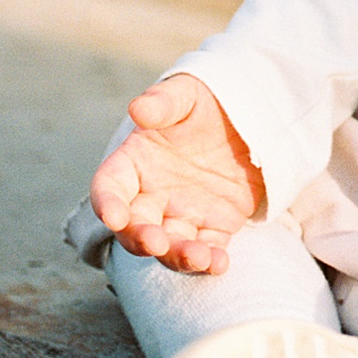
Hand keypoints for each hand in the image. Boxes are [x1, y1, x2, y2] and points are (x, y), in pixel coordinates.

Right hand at [90, 73, 262, 274]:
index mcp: (134, 163)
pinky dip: (209, 261)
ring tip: (196, 257)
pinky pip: (206, 249)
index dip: (107, 203)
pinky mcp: (213, 226)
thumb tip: (139, 108)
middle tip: (155, 243)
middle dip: (141, 239)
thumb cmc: (206, 102)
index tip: (113, 216)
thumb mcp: (187, 94)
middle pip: (134, 226)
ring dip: (178, 256)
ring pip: (170, 245)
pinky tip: (219, 264)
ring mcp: (181, 214)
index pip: (109, 187)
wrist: (249, 117)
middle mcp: (151, 195)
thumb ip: (163, 102)